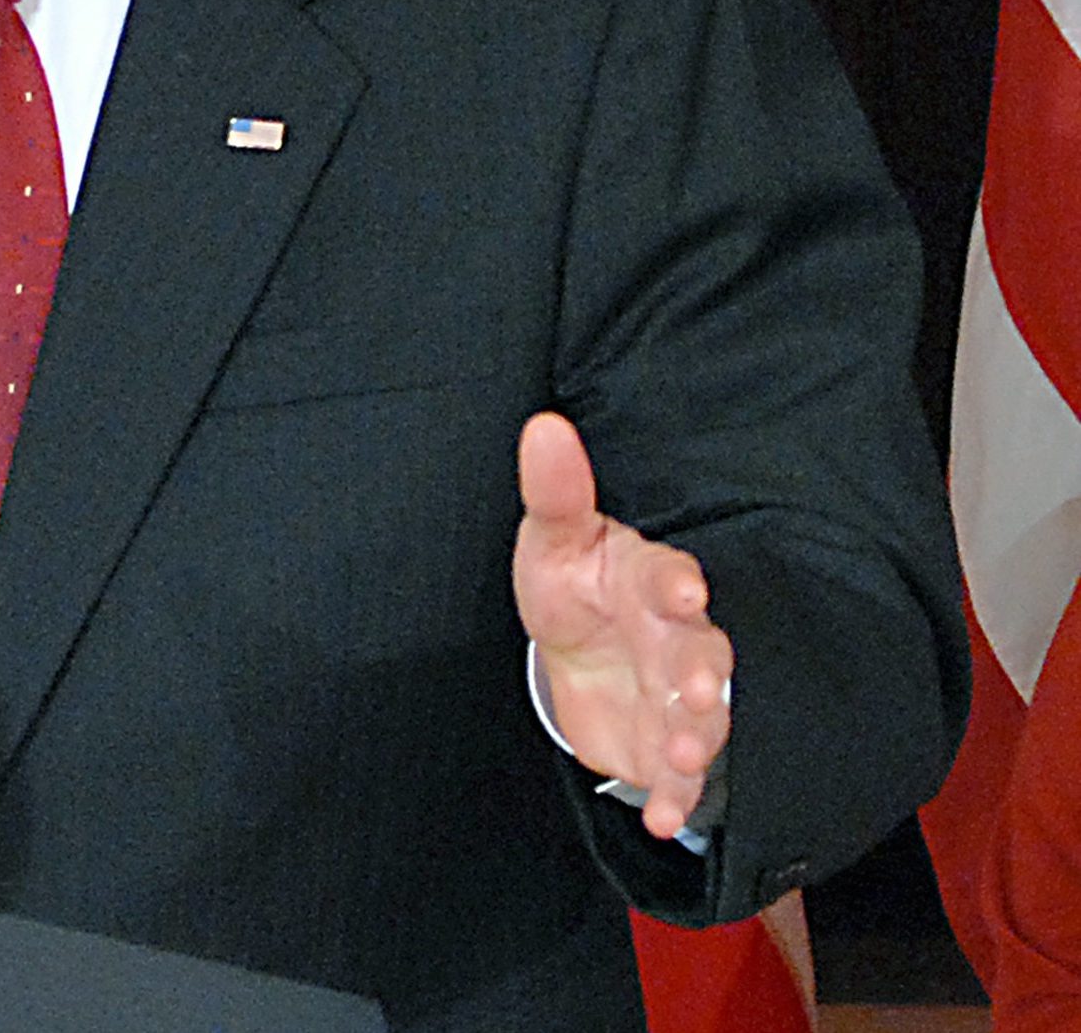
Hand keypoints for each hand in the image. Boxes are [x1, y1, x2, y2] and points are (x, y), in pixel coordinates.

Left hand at [513, 412, 732, 840]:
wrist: (581, 653)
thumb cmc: (574, 585)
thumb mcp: (554, 540)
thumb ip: (555, 492)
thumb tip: (543, 427)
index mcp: (650, 580)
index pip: (669, 577)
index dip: (677, 583)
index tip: (681, 588)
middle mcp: (677, 638)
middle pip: (701, 652)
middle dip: (703, 671)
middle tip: (699, 687)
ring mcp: (680, 695)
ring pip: (704, 716)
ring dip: (699, 736)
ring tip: (685, 754)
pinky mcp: (669, 745)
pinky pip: (682, 777)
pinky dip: (677, 800)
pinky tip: (663, 819)